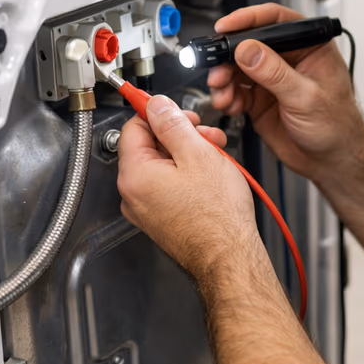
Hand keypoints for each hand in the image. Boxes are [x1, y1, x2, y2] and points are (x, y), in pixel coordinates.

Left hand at [116, 96, 265, 283]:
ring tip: (215, 156)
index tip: (174, 108)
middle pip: (149, 146)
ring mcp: (146, 209)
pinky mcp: (161, 219)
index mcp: (135, 175)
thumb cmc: (217, 217)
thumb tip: (157, 105)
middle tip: (206, 135)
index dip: (158, 112)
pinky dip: (188, 175)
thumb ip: (173, 124)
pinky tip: (210, 176)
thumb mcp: (198, 154)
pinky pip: (168, 186)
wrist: (229, 258)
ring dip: (188, 154)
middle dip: (180, 134)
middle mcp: (133, 194)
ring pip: (162, 166)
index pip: (134, 126)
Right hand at [207, 3, 363, 181]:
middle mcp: (289, 59)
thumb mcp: (306, 97)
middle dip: (228, 57)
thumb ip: (275, 73)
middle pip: (249, 44)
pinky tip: (230, 105)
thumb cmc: (337, 127)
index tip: (225, 28)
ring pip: (238, 68)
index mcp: (309, 47)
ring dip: (224, 79)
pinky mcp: (260, 99)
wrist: (333, 161)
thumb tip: (248, 50)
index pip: (276, 20)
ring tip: (222, 93)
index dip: (248, 20)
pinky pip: (236, 91)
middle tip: (217, 71)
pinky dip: (228, 97)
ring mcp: (272, 79)